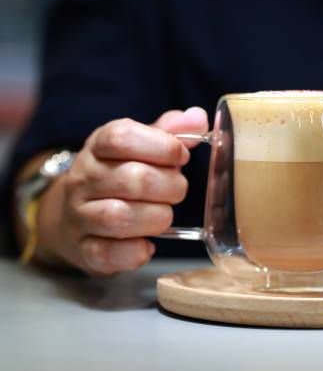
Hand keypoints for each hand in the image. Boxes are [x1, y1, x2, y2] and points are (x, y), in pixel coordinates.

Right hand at [37, 107, 207, 274]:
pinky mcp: (83, 249)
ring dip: (157, 218)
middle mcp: (84, 178)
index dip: (162, 146)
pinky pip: (108, 253)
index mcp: (99, 147)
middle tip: (177, 190)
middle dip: (170, 187)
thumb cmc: (119, 175)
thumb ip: (170, 132)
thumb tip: (198, 117)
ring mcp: (79, 215)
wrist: (75, 214)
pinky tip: (147, 245)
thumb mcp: (140, 147)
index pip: (122, 137)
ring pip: (119, 216)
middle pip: (132, 179)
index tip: (180, 156)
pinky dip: (135, 252)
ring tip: (164, 215)